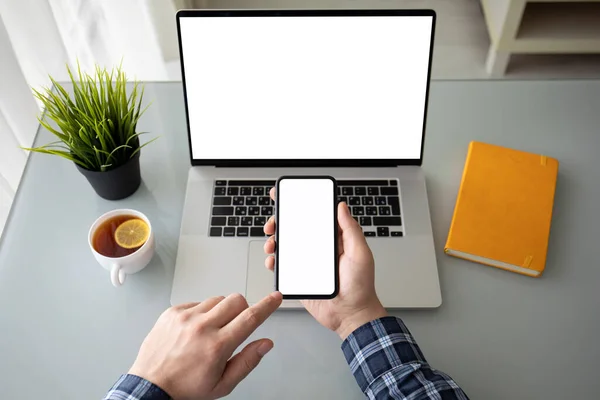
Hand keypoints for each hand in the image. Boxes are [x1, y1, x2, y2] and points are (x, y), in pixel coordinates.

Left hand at [128, 292, 282, 399]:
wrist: (150, 385)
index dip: (267, 305)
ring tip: (210, 332)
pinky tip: (195, 330)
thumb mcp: (223, 384)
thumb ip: (247, 361)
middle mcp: (202, 327)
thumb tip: (265, 344)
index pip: (250, 318)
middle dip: (243, 309)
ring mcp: (186, 317)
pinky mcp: (173, 311)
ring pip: (217, 299)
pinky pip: (197, 302)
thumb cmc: (185, 387)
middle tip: (235, 326)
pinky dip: (201, 313)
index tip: (275, 298)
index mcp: (218, 346)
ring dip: (221, 311)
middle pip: (236, 300)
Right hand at [264, 188, 386, 339]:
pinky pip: (282, 266)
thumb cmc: (360, 287)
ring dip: (274, 241)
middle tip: (273, 224)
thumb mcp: (360, 254)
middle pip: (294, 228)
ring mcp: (307, 262)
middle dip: (280, 222)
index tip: (285, 196)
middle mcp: (318, 248)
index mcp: (332, 239)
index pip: (314, 216)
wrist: (350, 316)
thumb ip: (351, 230)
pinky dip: (273, 261)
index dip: (299, 204)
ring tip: (272, 244)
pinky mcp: (299, 277)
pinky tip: (273, 261)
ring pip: (285, 245)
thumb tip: (341, 206)